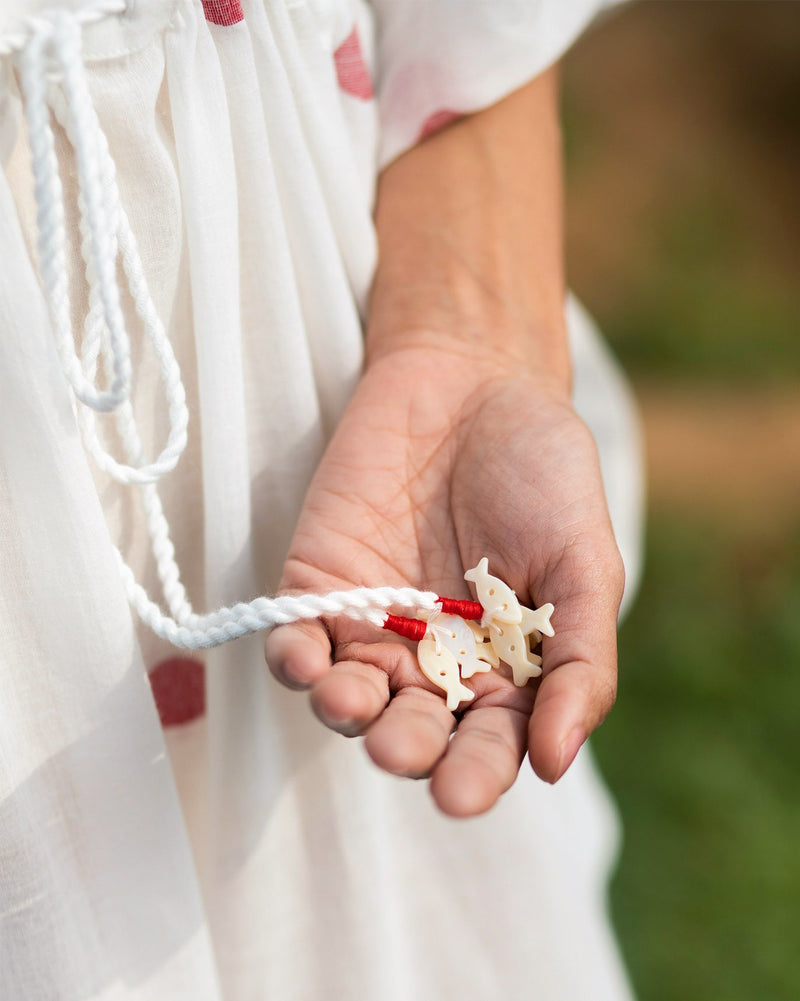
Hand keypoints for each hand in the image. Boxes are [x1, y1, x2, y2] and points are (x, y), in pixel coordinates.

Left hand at [264, 341, 624, 816]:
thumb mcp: (583, 564)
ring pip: (348, 695)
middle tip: (400, 747)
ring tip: (353, 702)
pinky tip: (305, 659)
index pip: (486, 745)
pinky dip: (294, 657)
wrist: (474, 382)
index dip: (475, 774)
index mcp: (503, 672)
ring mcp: (371, 625)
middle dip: (404, 747)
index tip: (461, 793)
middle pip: (412, 729)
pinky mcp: (319, 585)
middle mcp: (433, 662)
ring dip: (344, 711)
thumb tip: (555, 763)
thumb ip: (577, 661)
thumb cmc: (543, 474)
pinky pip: (297, 638)